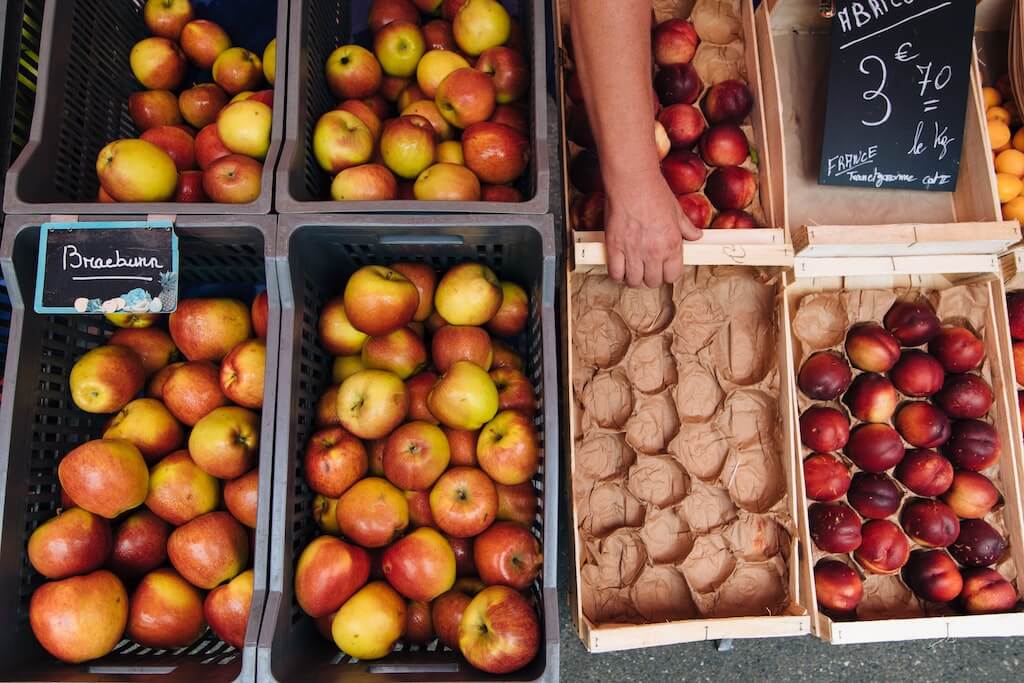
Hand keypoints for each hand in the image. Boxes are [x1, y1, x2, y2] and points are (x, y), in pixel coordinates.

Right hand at [604, 168, 701, 287]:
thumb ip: (686, 228)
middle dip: (650, 277)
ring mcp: (633, 251)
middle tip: (646, 268)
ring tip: (632, 269)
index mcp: (672, 245)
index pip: (672, 276)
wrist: (633, 181)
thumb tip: (696, 235)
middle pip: (653, 282)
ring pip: (633, 281)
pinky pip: (615, 273)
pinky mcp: (614, 247)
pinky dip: (617, 274)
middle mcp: (654, 252)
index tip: (662, 269)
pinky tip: (619, 267)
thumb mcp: (676, 211)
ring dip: (633, 278)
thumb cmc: (654, 192)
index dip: (667, 274)